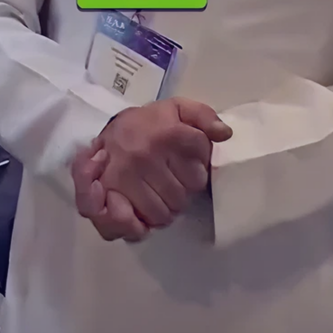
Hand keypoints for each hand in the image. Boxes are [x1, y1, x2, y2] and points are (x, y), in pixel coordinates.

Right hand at [72, 98, 231, 240]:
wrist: (111, 129)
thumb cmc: (149, 123)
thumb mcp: (179, 109)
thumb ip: (205, 116)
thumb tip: (224, 134)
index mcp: (168, 134)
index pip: (201, 169)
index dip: (198, 168)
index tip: (188, 161)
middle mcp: (146, 155)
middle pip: (185, 195)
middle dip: (183, 189)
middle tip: (171, 178)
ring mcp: (126, 176)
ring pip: (164, 213)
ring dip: (165, 208)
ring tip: (159, 192)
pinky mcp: (108, 193)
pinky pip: (136, 223)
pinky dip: (143, 223)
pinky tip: (144, 211)